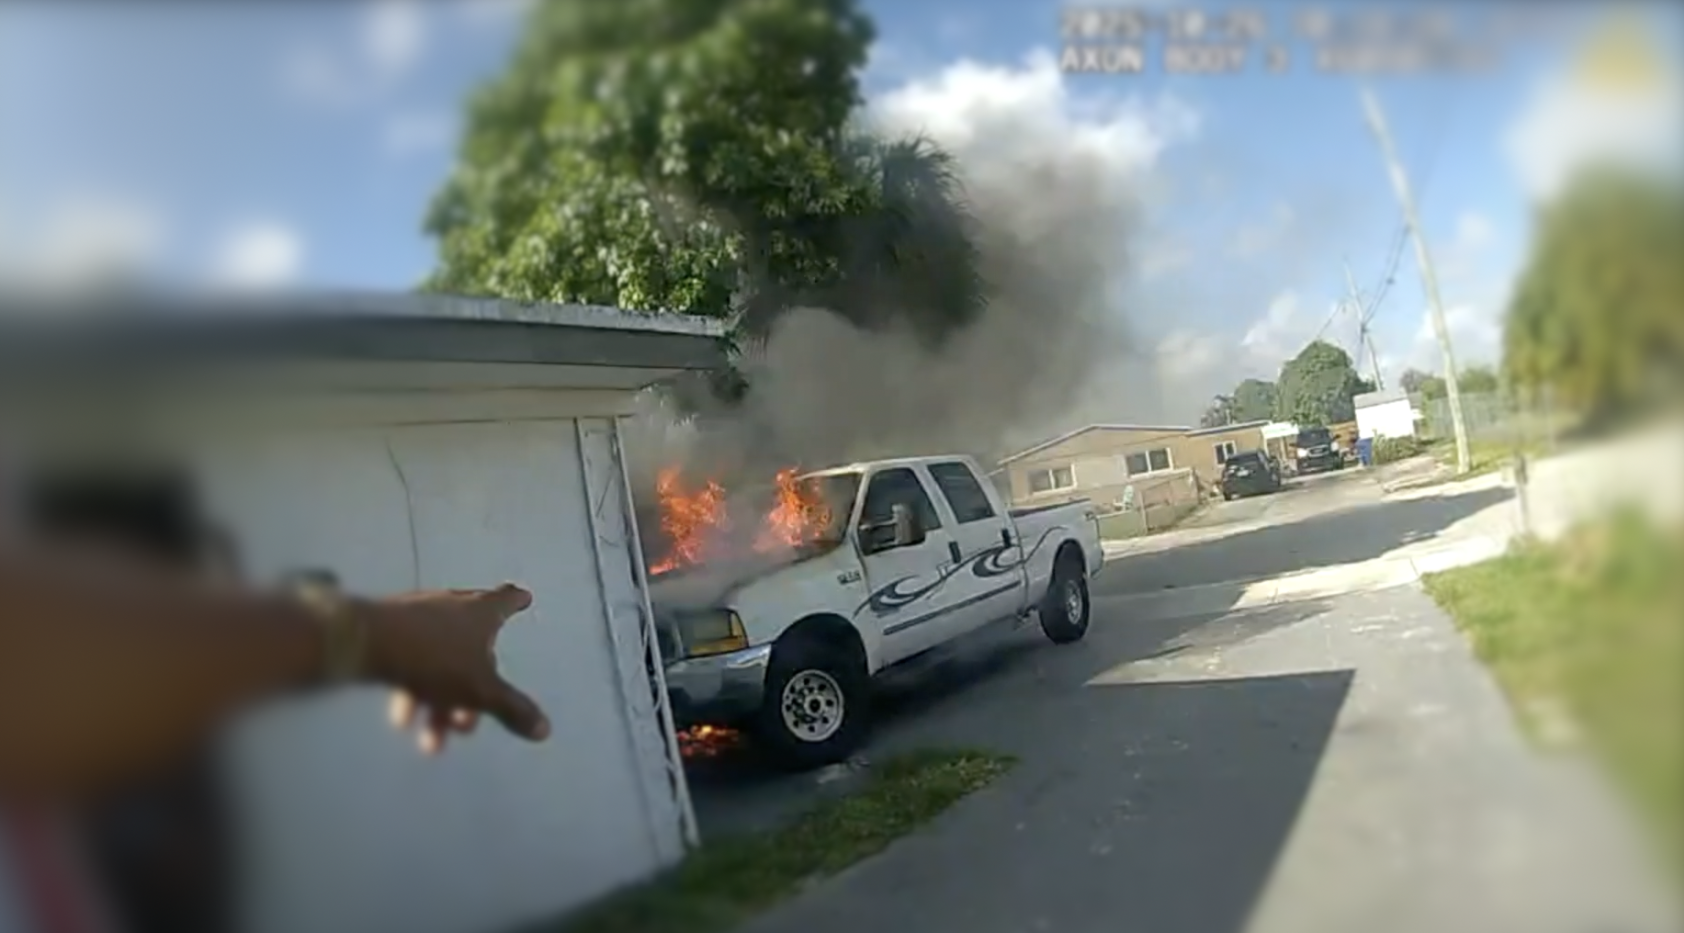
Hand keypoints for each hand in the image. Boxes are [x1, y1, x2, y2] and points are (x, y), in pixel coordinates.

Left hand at [355, 584, 549, 754]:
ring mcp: (420, 614)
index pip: (507, 599)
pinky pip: (414, 660)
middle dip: (474, 691)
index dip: (517, 600)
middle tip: (467, 727)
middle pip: (476, 646)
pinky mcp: (391, 627)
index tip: (525, 598)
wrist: (365, 640)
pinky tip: (403, 719)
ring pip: (442, 661)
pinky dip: (415, 688)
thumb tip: (546, 730)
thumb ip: (511, 710)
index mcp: (482, 612)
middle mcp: (454, 606)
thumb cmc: (434, 659)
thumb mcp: (479, 692)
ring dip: (441, 702)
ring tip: (431, 739)